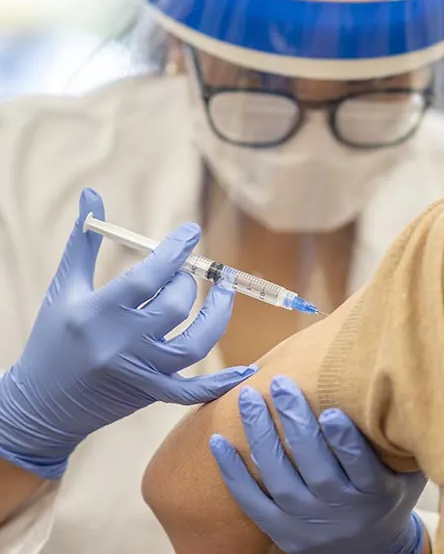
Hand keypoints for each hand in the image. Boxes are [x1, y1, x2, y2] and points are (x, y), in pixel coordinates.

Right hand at [0, 188, 256, 479]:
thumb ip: (84, 241)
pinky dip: (220, 383)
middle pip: (175, 305)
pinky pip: (193, 390)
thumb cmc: (53, 336)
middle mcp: (119, 344)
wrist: (40, 405)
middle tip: (187, 270)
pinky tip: (246, 369)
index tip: (191, 232)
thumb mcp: (65, 288)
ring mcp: (138, 373)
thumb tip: (92, 195)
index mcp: (95, 313)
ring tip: (223, 290)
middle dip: (187, 281)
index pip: (147, 276)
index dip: (175, 251)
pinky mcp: (150, 395)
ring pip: (195, 343)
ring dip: (217, 314)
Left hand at [210, 377, 425, 553]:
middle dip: (297, 425)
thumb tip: (402, 386)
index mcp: (377, 495)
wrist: (371, 551)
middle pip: (316, 469)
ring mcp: (309, 524)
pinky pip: (252, 502)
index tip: (330, 412)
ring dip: (262, 438)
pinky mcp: (282, 532)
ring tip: (249, 399)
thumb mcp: (407, 472)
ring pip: (280, 481)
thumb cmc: (389, 496)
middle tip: (282, 385)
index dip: (344, 441)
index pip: (360, 466)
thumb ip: (402, 440)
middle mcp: (342, 512)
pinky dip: (233, 473)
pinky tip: (218, 441)